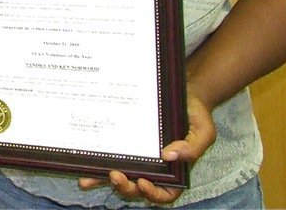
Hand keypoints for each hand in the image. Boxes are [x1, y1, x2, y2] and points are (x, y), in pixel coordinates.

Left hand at [77, 93, 215, 204]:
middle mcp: (155, 169)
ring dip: (104, 180)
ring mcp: (139, 158)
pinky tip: (83, 165)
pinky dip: (98, 164)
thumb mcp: (202, 131)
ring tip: (88, 180)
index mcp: (176, 172)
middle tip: (115, 176)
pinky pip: (111, 157)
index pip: (166, 193)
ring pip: (121, 176)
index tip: (143, 182)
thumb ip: (192, 147)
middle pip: (139, 188)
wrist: (179, 92)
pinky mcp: (126, 145)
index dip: (153, 194)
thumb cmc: (195, 114)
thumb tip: (169, 155)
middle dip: (126, 187)